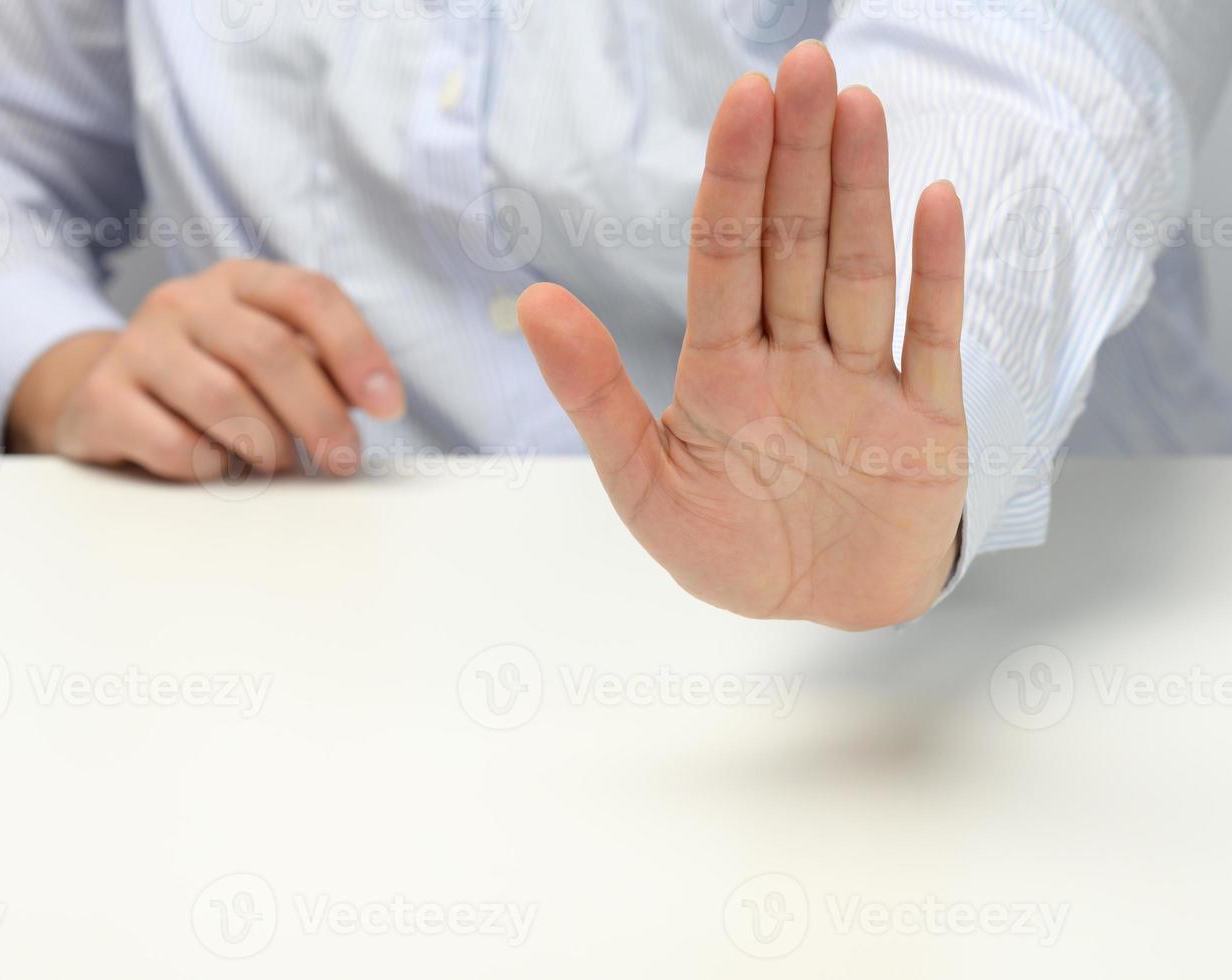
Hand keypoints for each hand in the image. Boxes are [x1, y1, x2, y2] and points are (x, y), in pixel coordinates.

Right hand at [7, 260, 404, 479]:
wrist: (108, 398)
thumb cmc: (212, 379)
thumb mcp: (268, 358)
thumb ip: (319, 367)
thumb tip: (372, 400)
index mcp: (238, 281)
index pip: (310, 295)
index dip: (357, 350)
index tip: (389, 407)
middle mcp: (184, 301)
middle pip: (271, 352)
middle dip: (321, 416)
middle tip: (343, 459)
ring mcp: (137, 345)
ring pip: (224, 401)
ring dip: (268, 447)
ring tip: (276, 465)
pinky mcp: (103, 399)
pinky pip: (177, 447)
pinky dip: (213, 469)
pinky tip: (217, 467)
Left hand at [519, 43, 966, 629]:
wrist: (823, 612)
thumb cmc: (731, 550)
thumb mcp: (645, 485)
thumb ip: (595, 397)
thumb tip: (533, 301)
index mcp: (722, 370)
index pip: (726, 256)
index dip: (733, 180)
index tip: (742, 99)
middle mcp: (794, 358)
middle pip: (797, 244)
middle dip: (798, 157)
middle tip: (804, 67)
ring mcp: (864, 381)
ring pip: (863, 272)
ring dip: (862, 192)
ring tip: (858, 108)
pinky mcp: (927, 419)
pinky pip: (935, 338)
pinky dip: (938, 276)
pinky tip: (936, 203)